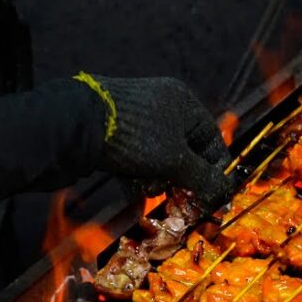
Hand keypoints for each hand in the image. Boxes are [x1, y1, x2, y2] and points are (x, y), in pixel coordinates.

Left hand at [74, 73, 231, 209]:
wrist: (74, 125)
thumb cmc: (135, 136)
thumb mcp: (176, 160)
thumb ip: (204, 178)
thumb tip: (227, 193)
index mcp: (184, 104)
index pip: (213, 142)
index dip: (214, 172)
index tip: (210, 198)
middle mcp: (163, 108)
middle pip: (185, 154)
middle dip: (179, 179)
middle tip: (175, 198)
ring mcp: (138, 120)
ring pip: (160, 161)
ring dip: (155, 180)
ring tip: (142, 186)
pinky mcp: (116, 133)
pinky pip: (137, 160)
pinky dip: (136, 176)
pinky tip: (128, 185)